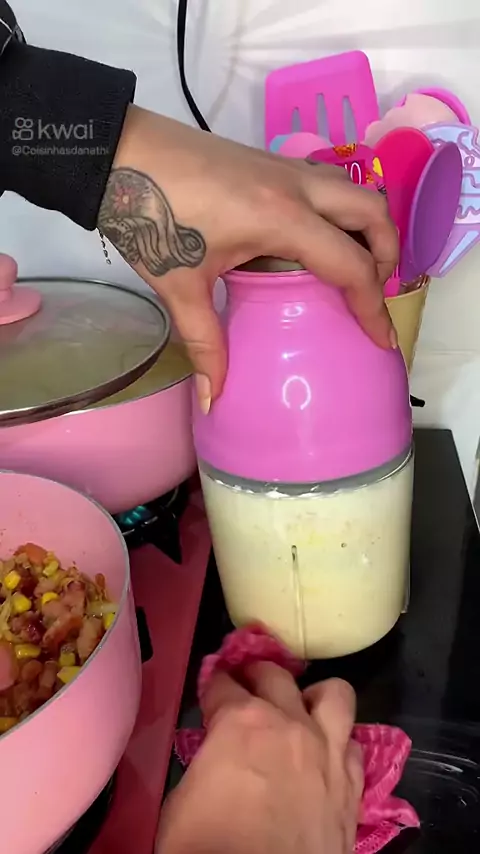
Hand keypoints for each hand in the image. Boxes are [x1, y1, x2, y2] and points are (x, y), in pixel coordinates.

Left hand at [99, 105, 397, 408]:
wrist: (116, 153)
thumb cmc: (149, 216)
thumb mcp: (179, 287)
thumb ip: (205, 344)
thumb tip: (214, 398)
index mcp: (282, 218)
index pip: (351, 264)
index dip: (373, 305)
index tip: (381, 339)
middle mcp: (296, 186)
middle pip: (373, 213)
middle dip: (387, 254)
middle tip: (372, 293)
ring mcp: (285, 167)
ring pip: (353, 190)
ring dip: (366, 227)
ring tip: (352, 268)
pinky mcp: (269, 161)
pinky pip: (326, 184)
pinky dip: (339, 213)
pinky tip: (311, 244)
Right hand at [156, 666, 363, 853]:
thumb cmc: (207, 846)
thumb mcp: (180, 801)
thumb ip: (204, 763)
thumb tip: (213, 758)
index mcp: (240, 721)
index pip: (222, 684)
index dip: (213, 685)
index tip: (211, 691)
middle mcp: (289, 724)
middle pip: (275, 675)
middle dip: (256, 675)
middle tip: (246, 687)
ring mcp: (327, 752)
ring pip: (335, 694)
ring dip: (313, 696)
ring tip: (300, 709)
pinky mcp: (352, 786)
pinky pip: (354, 745)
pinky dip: (339, 742)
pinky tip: (325, 755)